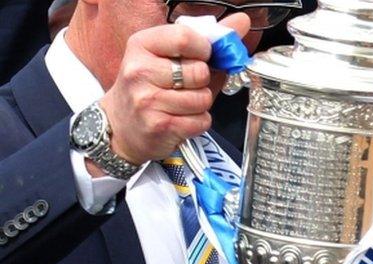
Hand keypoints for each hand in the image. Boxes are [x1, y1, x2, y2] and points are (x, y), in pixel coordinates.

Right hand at [98, 13, 251, 164]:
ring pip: (203, 99)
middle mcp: (140, 71)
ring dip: (201, 104)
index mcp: (142, 44)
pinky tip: (181, 119)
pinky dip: (198, 122)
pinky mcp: (158, 126)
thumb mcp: (173, 57)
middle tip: (186, 86)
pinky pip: (201, 121)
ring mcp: (147, 100)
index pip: (185, 37)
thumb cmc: (153, 87)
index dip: (204, 49)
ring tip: (181, 104)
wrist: (122, 125)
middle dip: (203, 81)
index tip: (201, 56)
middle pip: (199, 72)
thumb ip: (208, 39)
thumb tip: (242, 21)